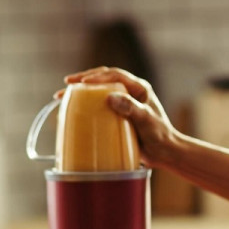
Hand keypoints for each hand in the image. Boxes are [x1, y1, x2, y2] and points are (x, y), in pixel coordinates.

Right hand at [61, 67, 177, 168]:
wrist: (165, 152)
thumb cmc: (160, 135)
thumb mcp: (146, 120)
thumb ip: (131, 108)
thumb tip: (109, 97)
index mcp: (139, 88)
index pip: (115, 75)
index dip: (97, 76)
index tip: (81, 81)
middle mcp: (130, 92)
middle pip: (104, 79)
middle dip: (84, 79)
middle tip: (67, 82)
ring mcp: (124, 104)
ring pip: (99, 92)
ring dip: (82, 91)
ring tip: (63, 95)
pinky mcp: (118, 116)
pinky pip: (99, 107)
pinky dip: (86, 107)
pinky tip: (74, 112)